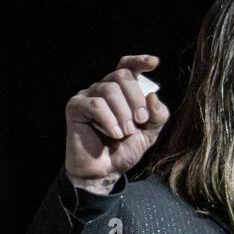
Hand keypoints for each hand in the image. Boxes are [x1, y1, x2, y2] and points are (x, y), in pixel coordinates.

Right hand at [65, 54, 169, 190]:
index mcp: (121, 91)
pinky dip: (109, 121)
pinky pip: (95, 105)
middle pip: (122, 76)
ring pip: (109, 90)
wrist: (104, 172)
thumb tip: (153, 96)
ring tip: (124, 133)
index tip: (154, 63)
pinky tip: (113, 134)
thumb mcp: (149, 133)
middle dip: (136, 99)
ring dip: (123, 114)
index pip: (127, 66)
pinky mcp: (75, 107)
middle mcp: (103, 88)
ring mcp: (88, 96)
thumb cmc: (123, 150)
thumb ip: (157, 115)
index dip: (140, 61)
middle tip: (140, 120)